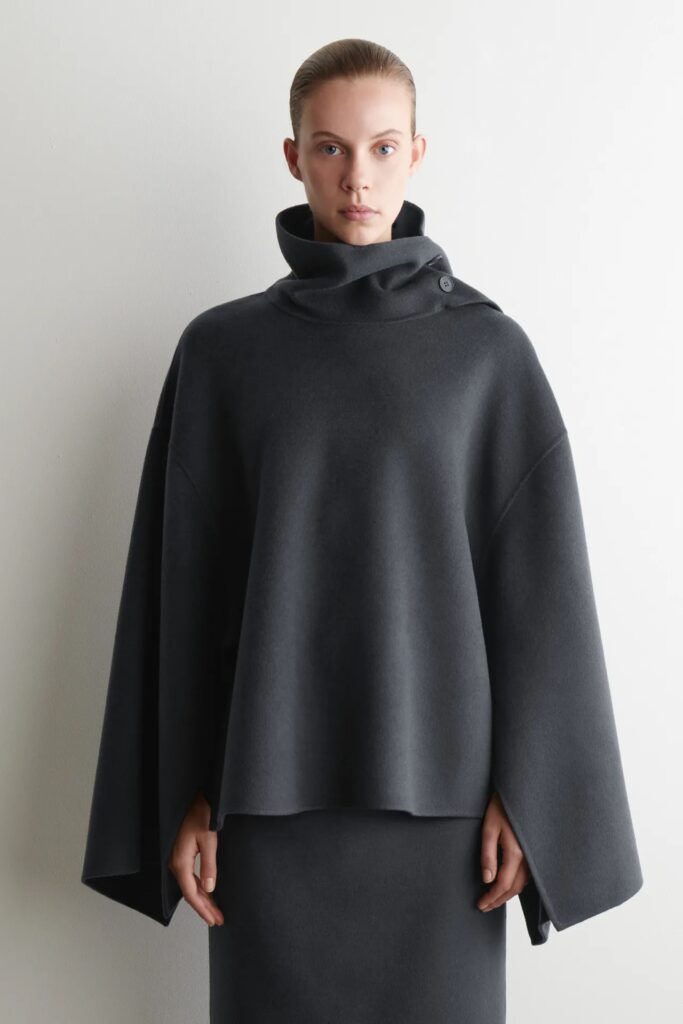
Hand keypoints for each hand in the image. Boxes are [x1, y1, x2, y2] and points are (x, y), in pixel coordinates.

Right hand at [167, 790, 224, 926]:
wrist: (196, 797)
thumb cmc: (202, 813)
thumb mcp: (209, 838)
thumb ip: (209, 864)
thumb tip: (209, 888)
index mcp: (180, 861)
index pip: (191, 894)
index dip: (203, 909)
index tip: (215, 920)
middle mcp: (175, 862)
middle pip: (190, 892)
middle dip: (204, 908)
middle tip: (218, 920)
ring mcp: (177, 858)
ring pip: (189, 885)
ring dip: (202, 899)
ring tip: (215, 911)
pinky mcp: (181, 853)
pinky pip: (189, 876)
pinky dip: (199, 887)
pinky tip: (207, 892)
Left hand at [478, 791, 529, 912]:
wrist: (522, 791)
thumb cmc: (502, 806)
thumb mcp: (489, 828)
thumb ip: (487, 855)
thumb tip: (487, 880)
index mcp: (517, 853)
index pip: (503, 885)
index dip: (491, 898)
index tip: (480, 905)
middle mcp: (530, 858)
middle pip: (515, 888)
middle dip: (499, 900)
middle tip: (485, 907)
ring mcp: (535, 855)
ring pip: (523, 884)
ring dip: (509, 894)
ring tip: (494, 898)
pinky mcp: (536, 851)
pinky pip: (529, 875)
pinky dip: (517, 884)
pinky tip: (508, 883)